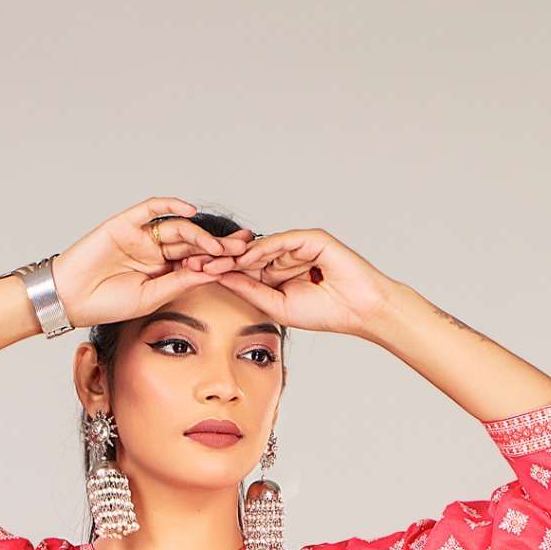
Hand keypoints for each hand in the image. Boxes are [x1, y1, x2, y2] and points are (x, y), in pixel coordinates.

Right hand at [52, 197, 254, 329]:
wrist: (72, 298)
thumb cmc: (107, 304)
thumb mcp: (152, 297)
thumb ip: (180, 282)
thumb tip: (212, 273)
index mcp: (163, 271)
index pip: (197, 262)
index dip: (219, 262)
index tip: (244, 266)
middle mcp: (156, 251)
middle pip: (194, 243)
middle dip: (219, 246)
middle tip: (243, 249)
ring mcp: (142, 235)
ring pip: (178, 228)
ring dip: (200, 235)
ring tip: (218, 247)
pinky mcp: (127, 222)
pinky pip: (153, 208)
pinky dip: (171, 205)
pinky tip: (190, 211)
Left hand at [204, 227, 394, 338]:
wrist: (358, 310)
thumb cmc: (324, 312)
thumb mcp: (278, 305)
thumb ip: (252, 291)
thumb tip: (223, 280)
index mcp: (276, 273)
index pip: (243, 269)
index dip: (219, 271)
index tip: (193, 277)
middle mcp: (285, 255)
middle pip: (246, 254)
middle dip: (221, 258)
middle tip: (193, 262)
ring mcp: (298, 244)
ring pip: (260, 246)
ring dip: (236, 253)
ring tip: (213, 260)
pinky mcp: (311, 238)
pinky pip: (282, 240)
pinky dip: (263, 248)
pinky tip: (245, 256)